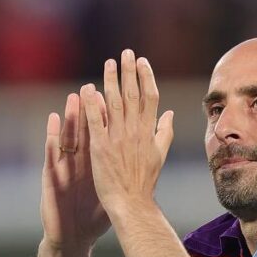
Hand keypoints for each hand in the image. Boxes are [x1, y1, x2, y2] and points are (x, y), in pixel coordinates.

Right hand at [40, 92, 109, 249]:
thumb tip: (144, 154)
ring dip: (70, 116)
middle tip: (95, 85)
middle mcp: (79, 161)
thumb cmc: (93, 215)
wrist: (74, 236)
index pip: (104, 134)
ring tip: (74, 96)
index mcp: (96, 163)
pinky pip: (51, 154)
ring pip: (68, 137)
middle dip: (90, 108)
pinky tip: (51, 120)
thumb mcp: (111, 190)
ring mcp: (65, 168)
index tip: (118, 93)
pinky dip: (51, 136)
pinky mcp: (52, 177)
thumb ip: (123, 170)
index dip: (110, 115)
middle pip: (85, 131)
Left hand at [81, 49, 173, 218]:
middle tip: (126, 52)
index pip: (150, 98)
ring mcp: (117, 139)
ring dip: (111, 81)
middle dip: (130, 72)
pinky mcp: (100, 148)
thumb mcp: (159, 155)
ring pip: (114, 103)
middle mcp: (134, 132)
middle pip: (133, 94)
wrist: (131, 203)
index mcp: (148, 132)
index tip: (142, 62)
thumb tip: (170, 113)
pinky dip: (91, 104)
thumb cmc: (145, 182)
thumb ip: (164, 132)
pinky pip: (95, 121)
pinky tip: (87, 88)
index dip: (146, 77)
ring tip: (109, 63)